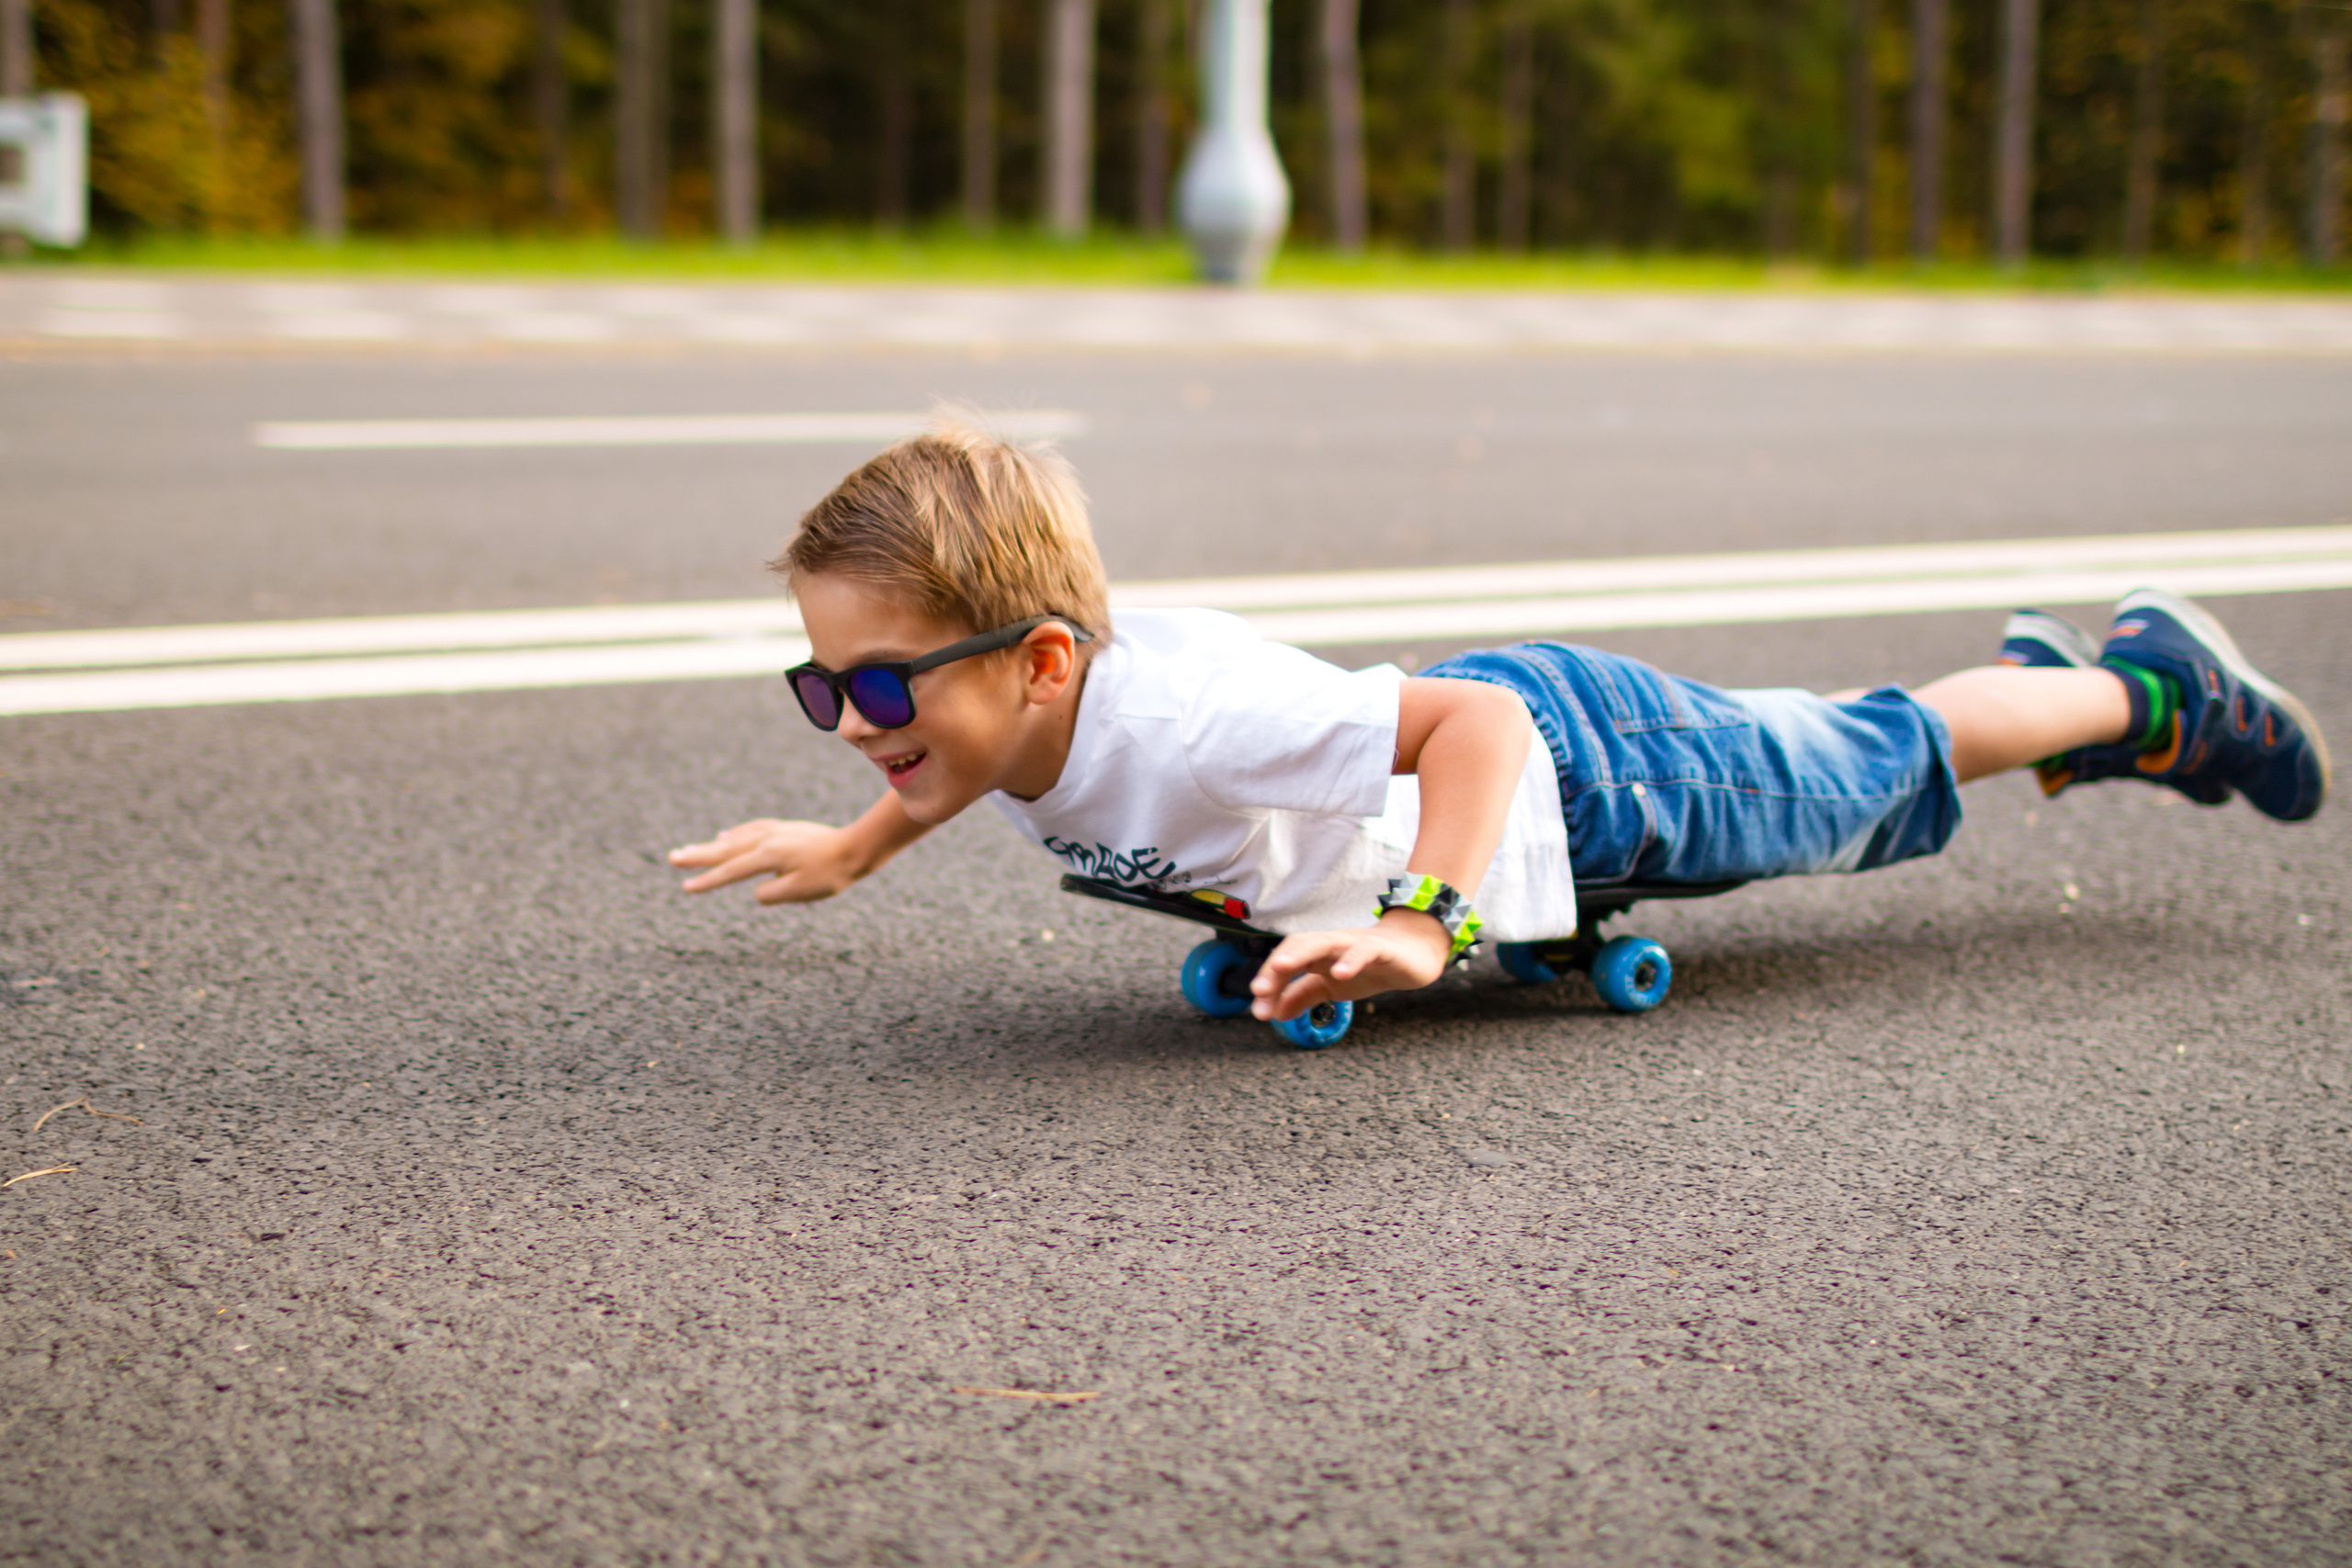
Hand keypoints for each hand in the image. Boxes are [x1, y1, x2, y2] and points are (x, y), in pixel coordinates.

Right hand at [669, 819, 862, 904]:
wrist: (856, 848)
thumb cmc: (830, 874)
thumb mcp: (799, 891)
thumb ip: (770, 893)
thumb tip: (755, 890)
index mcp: (768, 855)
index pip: (730, 871)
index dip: (707, 880)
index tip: (685, 886)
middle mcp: (767, 839)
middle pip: (725, 849)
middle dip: (698, 856)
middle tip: (673, 858)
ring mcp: (776, 831)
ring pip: (736, 839)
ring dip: (712, 845)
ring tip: (692, 851)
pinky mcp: (785, 829)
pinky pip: (751, 830)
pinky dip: (735, 834)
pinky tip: (727, 836)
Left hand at [1249, 910, 1453, 1021]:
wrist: (1414, 953)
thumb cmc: (1368, 966)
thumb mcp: (1331, 986)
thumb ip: (1303, 995)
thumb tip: (1275, 1012)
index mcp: (1317, 953)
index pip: (1286, 961)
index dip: (1269, 981)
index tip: (1258, 1009)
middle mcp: (1331, 943)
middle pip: (1298, 946)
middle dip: (1276, 967)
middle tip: (1259, 990)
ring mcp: (1355, 943)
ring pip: (1324, 942)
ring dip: (1301, 954)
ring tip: (1283, 968)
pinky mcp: (1382, 948)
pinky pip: (1364, 950)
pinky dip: (1350, 959)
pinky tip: (1339, 973)